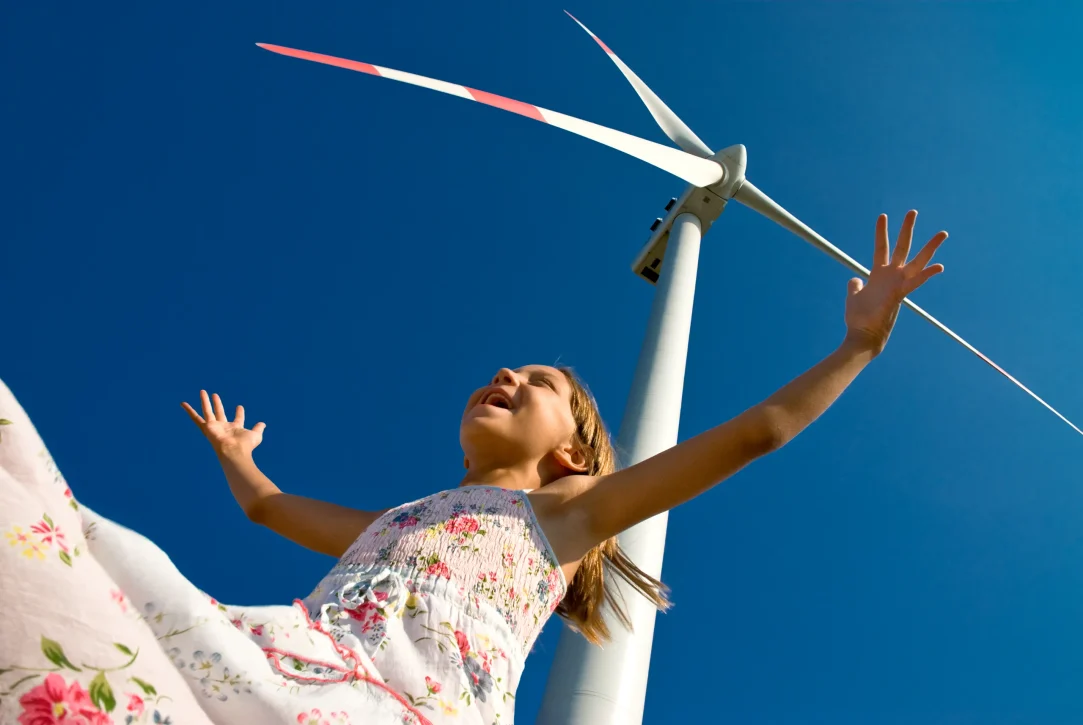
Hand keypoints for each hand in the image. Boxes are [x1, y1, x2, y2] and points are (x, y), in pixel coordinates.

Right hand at [182, 390, 264, 457]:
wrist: (235, 451)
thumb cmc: (245, 446)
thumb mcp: (256, 435)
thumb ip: (258, 429)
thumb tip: (263, 424)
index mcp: (235, 429)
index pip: (237, 419)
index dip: (239, 413)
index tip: (239, 406)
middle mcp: (223, 427)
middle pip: (219, 413)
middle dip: (218, 404)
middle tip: (215, 395)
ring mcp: (214, 427)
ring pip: (207, 411)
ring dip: (205, 401)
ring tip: (202, 391)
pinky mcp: (206, 427)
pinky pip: (195, 418)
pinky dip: (189, 411)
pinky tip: (183, 403)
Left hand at [844, 210, 946, 355]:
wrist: (862, 336)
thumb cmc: (858, 319)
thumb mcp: (854, 296)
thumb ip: (855, 285)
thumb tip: (854, 279)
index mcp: (879, 275)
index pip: (881, 248)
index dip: (881, 232)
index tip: (882, 215)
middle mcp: (891, 277)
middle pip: (901, 247)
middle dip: (906, 229)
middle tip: (912, 211)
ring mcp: (897, 285)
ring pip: (917, 262)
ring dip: (930, 248)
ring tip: (943, 233)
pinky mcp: (899, 294)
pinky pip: (915, 283)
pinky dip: (926, 275)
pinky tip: (939, 266)